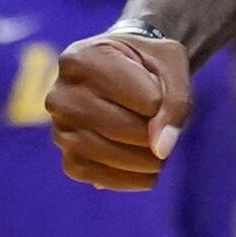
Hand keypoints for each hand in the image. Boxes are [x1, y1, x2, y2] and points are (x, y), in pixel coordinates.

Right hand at [48, 31, 192, 190]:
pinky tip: (146, 167)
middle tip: (161, 124)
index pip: (146, 99)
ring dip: (147, 159)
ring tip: (158, 148)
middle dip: (154, 133)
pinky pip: (102, 178)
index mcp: (82, 58)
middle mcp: (60, 94)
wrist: (120, 72)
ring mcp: (60, 130)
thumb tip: (161, 151)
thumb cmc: (145, 64)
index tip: (157, 89)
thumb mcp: (170, 63)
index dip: (163, 101)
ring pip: (112, 155)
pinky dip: (132, 178)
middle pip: (125, 128)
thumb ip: (175, 101)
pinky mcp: (68, 160)